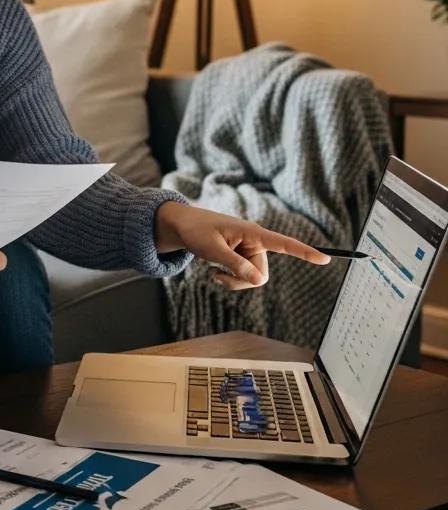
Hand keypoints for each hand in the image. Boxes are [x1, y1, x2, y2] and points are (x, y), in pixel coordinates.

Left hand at [154, 202, 331, 289]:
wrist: (183, 227)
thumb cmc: (197, 232)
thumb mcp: (212, 249)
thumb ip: (235, 264)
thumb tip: (258, 280)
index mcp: (252, 233)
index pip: (284, 243)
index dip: (304, 252)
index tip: (325, 259)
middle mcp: (255, 242)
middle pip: (261, 274)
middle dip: (240, 281)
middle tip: (216, 275)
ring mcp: (249, 251)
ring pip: (253, 280)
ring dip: (233, 281)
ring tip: (213, 271)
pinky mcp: (243, 258)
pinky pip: (245, 279)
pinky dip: (230, 280)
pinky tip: (214, 271)